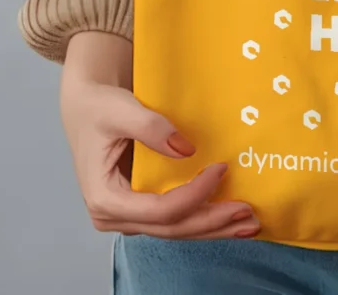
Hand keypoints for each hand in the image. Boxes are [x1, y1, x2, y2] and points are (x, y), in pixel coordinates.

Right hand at [60, 33, 259, 239]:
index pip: (160, 209)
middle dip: (212, 222)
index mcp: (104, 198)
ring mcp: (130, 215)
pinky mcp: (142, 208)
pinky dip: (203, 219)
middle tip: (249, 212)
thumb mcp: (120, 110)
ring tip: (250, 225)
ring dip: (213, 228)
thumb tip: (185, 149)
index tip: (222, 168)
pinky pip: (176, 220)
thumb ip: (150, 128)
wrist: (88, 107)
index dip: (194, 195)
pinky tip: (230, 219)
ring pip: (176, 230)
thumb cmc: (100, 108)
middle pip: (172, 228)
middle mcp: (115, 216)